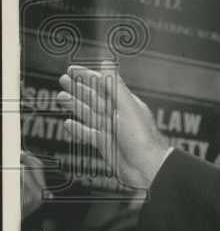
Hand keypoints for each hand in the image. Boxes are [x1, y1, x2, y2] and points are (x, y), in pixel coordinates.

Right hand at [57, 63, 170, 190]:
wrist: (147, 167)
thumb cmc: (142, 137)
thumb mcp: (127, 107)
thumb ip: (115, 86)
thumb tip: (107, 63)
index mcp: (125, 103)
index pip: (103, 85)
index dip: (88, 76)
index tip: (72, 69)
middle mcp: (118, 115)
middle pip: (94, 98)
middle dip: (78, 88)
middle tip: (62, 79)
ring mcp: (111, 129)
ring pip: (89, 114)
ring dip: (75, 105)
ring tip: (61, 97)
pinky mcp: (106, 144)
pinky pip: (89, 133)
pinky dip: (78, 128)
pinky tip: (69, 123)